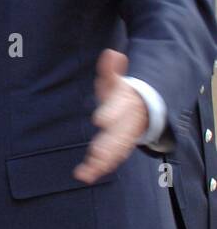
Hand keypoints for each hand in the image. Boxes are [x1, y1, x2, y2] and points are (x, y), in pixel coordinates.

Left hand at [75, 49, 147, 183]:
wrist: (142, 109)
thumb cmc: (122, 94)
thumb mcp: (115, 80)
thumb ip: (111, 69)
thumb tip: (111, 53)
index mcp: (125, 105)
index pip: (118, 109)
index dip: (110, 113)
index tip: (99, 119)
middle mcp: (126, 124)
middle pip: (119, 136)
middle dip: (108, 145)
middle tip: (96, 153)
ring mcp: (123, 138)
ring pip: (115, 152)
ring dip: (103, 162)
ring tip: (89, 170)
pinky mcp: (117, 148)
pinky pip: (110, 160)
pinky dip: (98, 168)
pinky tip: (85, 175)